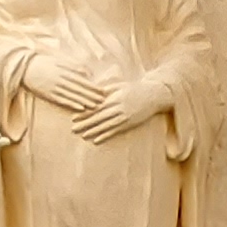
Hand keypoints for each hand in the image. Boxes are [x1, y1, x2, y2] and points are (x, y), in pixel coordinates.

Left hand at [44, 67, 170, 142]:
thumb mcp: (120, 85)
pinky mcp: (129, 123)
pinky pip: (115, 131)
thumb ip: (106, 90)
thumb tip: (93, 93)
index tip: (73, 117)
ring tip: (82, 136)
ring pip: (105, 125)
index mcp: (114, 97)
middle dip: (85, 123)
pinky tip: (97, 141)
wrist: (154, 95)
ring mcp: (124, 117)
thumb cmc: (135, 88)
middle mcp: (117, 108)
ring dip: (93, 131)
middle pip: (98, 117)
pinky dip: (105, 136)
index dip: (84, 113)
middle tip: (73, 129)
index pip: (95, 107)